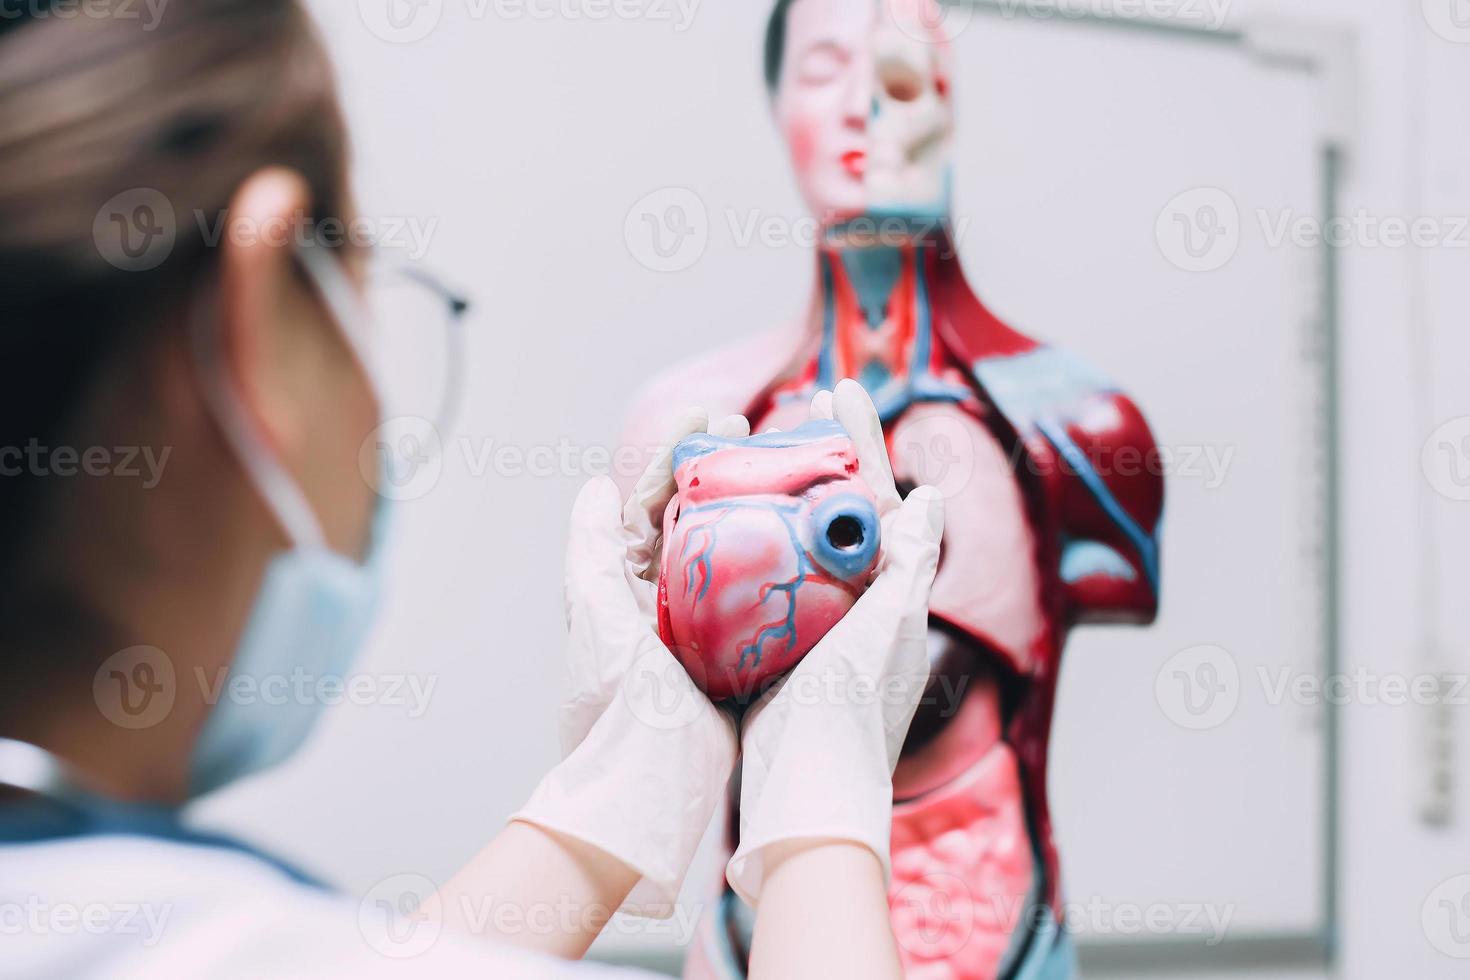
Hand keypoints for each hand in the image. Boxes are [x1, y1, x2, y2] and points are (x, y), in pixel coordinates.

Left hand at [512, 410, 748, 916]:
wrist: (648, 785)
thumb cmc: (615, 705)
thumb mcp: (595, 616)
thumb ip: (591, 551)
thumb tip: (595, 488)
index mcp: (623, 586)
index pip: (648, 505)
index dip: (676, 457)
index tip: (707, 416)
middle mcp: (660, 601)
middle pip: (692, 518)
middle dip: (718, 469)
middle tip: (751, 429)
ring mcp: (699, 626)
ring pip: (730, 549)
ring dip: (752, 505)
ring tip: (783, 464)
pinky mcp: (735, 652)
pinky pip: (759, 591)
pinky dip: (779, 557)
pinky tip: (808, 532)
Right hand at [726, 379, 944, 905]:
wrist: (804, 790)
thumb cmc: (850, 713)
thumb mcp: (888, 629)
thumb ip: (911, 563)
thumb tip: (930, 494)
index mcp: (890, 593)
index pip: (878, 497)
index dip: (861, 441)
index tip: (838, 389)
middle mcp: (857, 604)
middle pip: (838, 511)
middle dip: (819, 458)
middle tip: (792, 413)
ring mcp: (816, 625)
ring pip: (798, 541)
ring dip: (779, 494)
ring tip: (749, 450)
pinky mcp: (777, 646)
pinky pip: (766, 576)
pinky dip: (749, 541)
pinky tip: (717, 518)